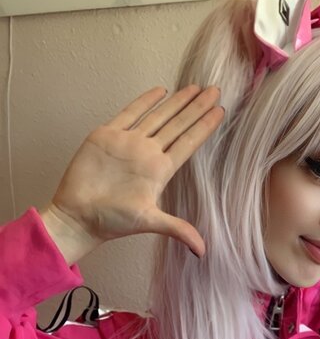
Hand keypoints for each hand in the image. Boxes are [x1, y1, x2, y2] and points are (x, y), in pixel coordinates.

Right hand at [47, 84, 224, 257]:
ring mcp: (129, 142)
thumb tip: (202, 250)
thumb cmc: (112, 221)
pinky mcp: (108, 135)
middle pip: (178, 125)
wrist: (79, 215)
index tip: (220, 111)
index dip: (204, 127)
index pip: (188, 143)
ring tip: (196, 87)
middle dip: (197, 108)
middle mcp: (148, 153)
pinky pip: (130, 112)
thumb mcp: (149, 222)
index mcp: (161, 170)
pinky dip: (144, 101)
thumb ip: (177, 229)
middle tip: (216, 90)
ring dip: (177, 102)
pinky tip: (160, 90)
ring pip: (159, 116)